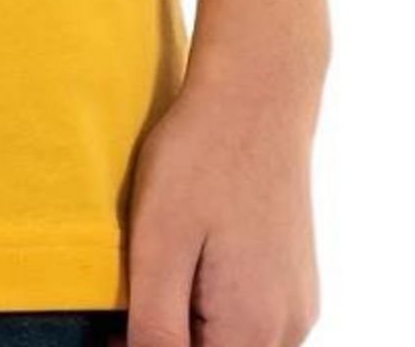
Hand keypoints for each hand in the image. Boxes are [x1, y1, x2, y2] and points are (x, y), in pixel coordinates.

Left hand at [125, 61, 323, 346]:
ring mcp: (298, 304)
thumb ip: (155, 326)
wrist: (258, 93)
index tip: (116, 323)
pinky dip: (217, 308)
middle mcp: (288, 329)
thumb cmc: (202, 158)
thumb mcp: (158, 242)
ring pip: (236, 342)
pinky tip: (196, 256)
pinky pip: (253, 319)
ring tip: (169, 263)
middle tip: (137, 288)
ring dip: (196, 325)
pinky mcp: (296, 280)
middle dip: (173, 337)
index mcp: (253, 329)